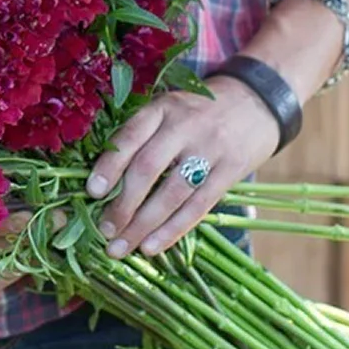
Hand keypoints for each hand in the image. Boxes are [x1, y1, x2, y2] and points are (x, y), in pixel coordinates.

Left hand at [84, 77, 279, 258]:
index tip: (92, 192)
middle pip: (147, 168)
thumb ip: (141, 136)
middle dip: (122, 204)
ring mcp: (210, 149)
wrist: (256, 100)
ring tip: (122, 247)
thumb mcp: (168, 109)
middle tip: (104, 230)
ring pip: (171, 194)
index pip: (130, 137)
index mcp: (161, 108)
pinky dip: (173, 230)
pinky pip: (198, 206)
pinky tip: (152, 247)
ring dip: (143, 225)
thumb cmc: (197, 112)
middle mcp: (184, 126)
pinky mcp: (231, 171)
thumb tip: (104, 183)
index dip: (109, 165)